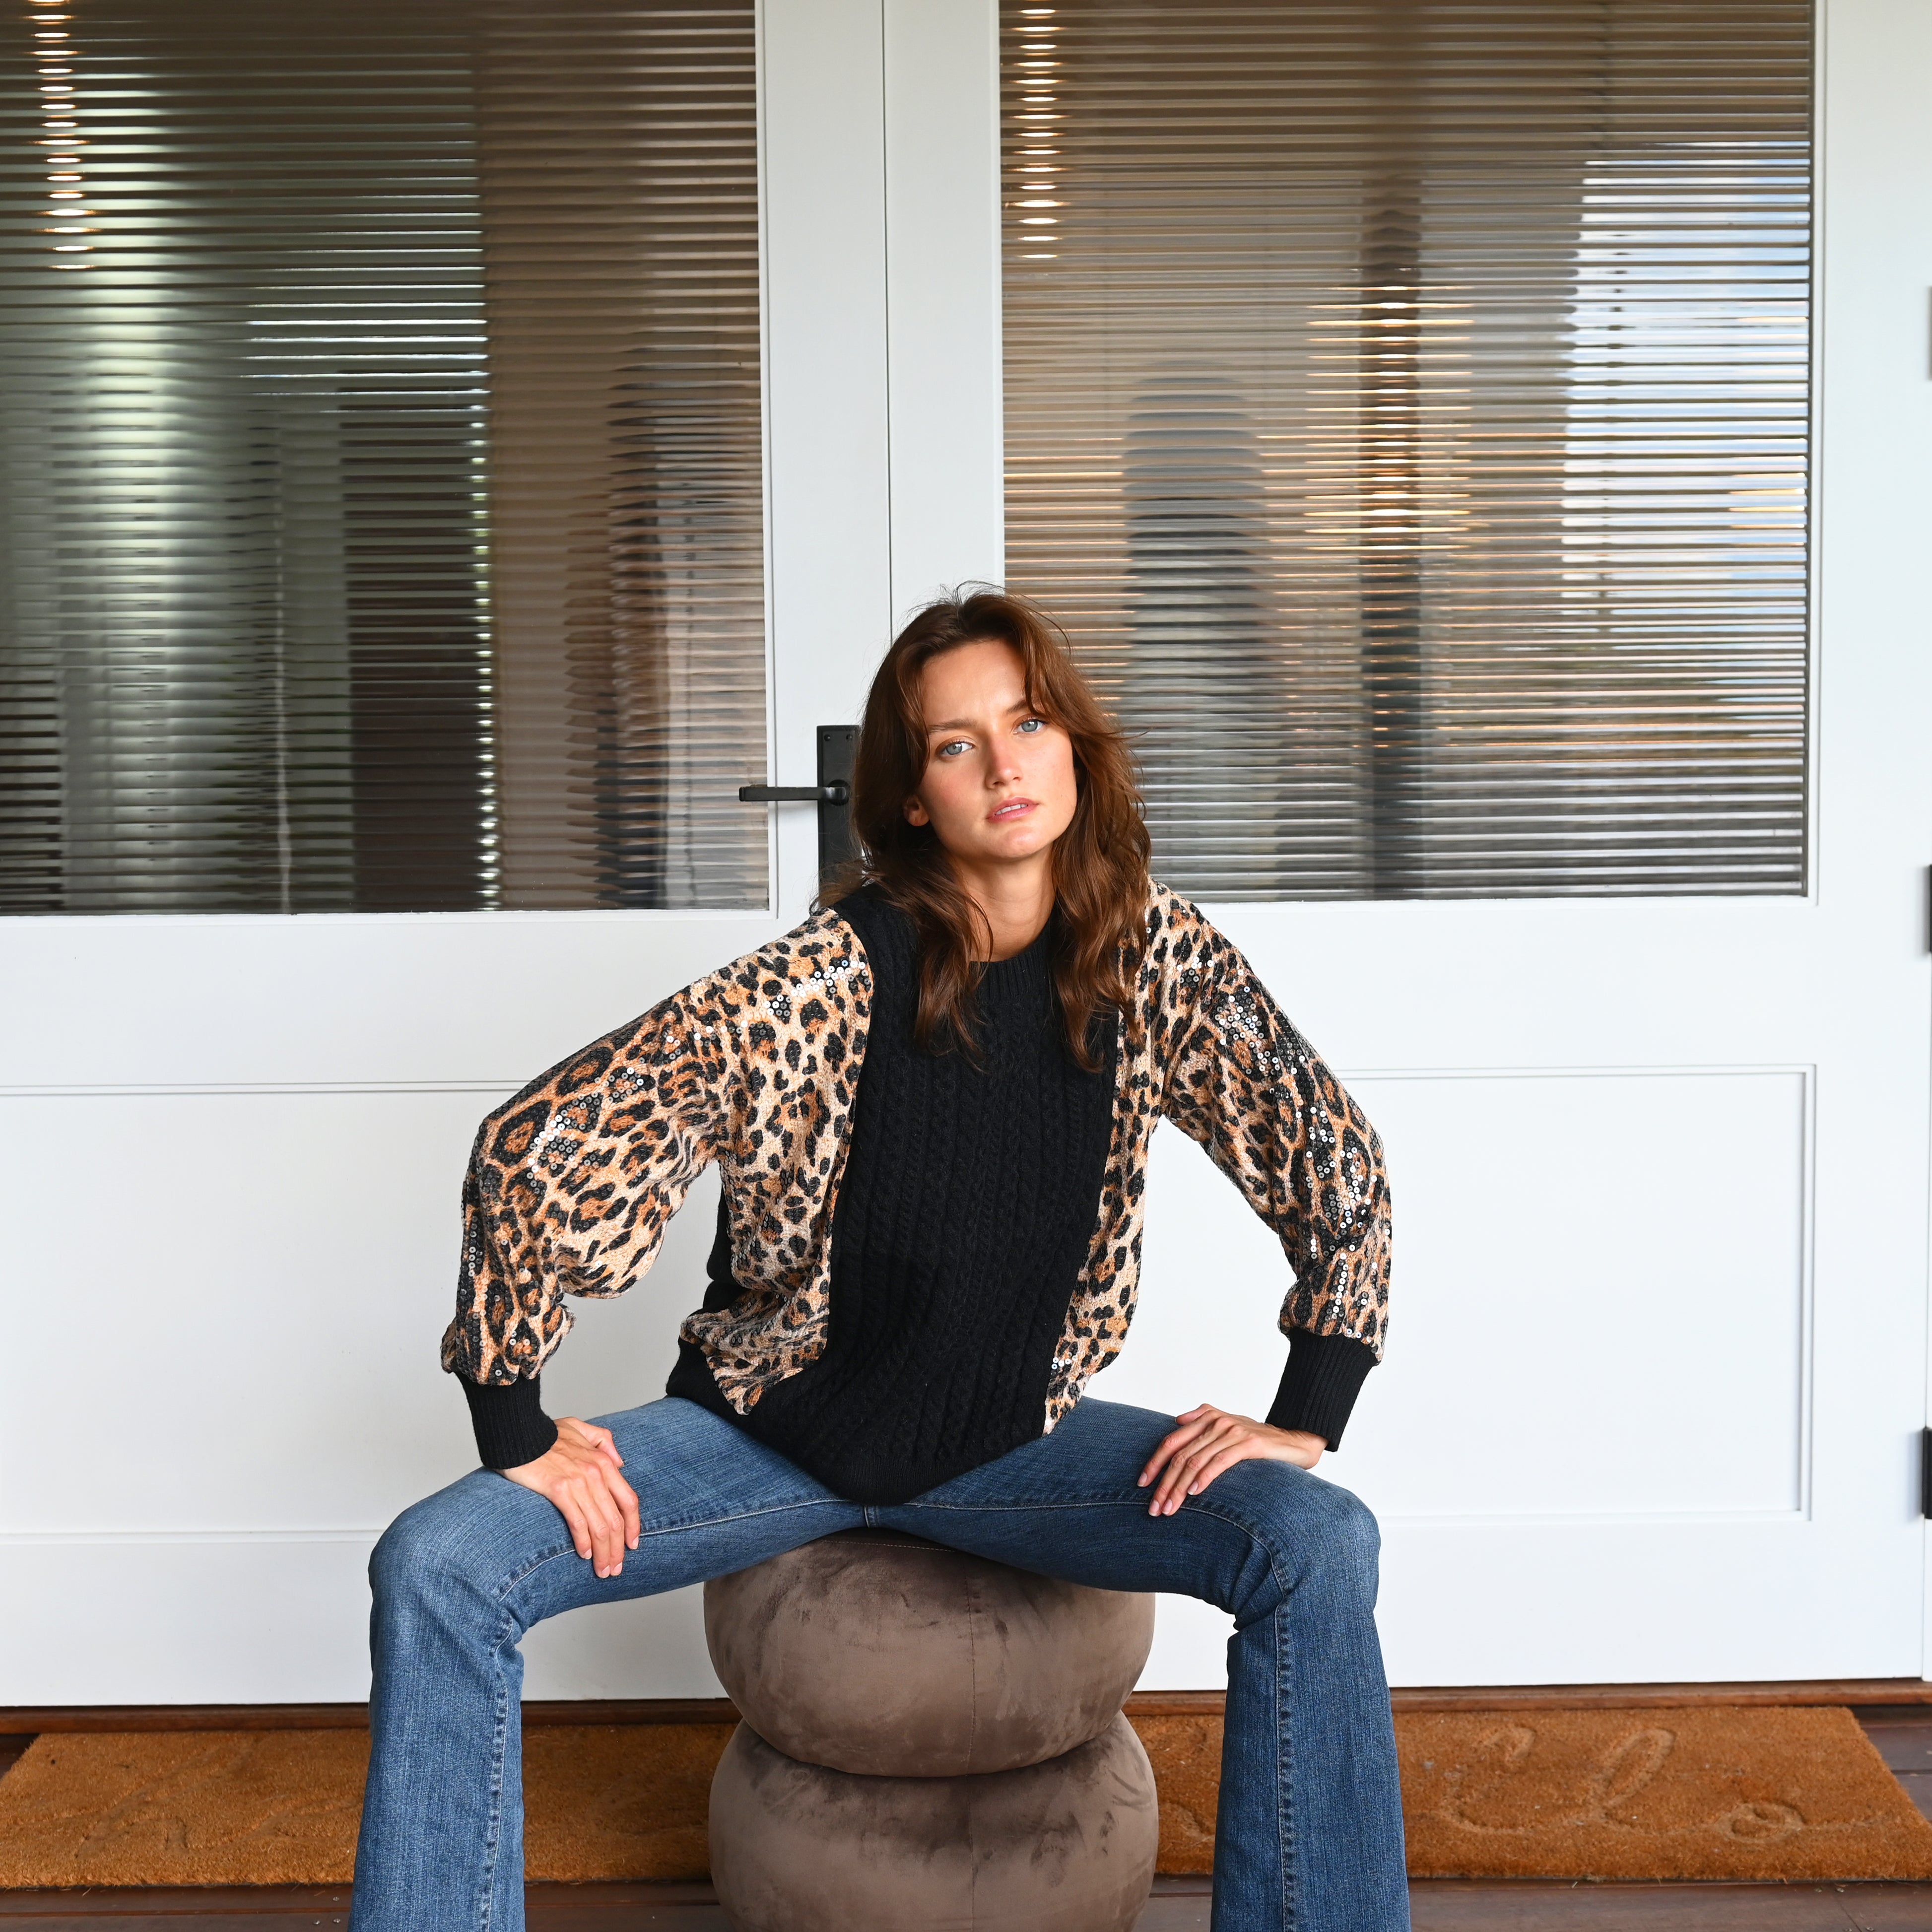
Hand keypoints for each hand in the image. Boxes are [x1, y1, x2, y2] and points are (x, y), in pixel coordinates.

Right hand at [501, 1417, 639, 1577]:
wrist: (518, 1431)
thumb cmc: (546, 1433)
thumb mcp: (581, 1428)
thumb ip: (603, 1440)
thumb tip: (620, 1461)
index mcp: (604, 1461)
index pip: (628, 1500)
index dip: (634, 1525)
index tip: (633, 1545)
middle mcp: (596, 1473)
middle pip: (616, 1519)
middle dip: (617, 1549)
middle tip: (615, 1569)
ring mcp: (578, 1482)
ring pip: (599, 1525)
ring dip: (602, 1552)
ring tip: (602, 1570)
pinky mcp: (559, 1490)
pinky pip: (577, 1522)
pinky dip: (583, 1542)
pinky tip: (584, 1555)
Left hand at [1138, 1404, 1324, 1516]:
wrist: (1295, 1441)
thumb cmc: (1259, 1440)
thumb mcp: (1229, 1427)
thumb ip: (1203, 1420)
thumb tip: (1177, 1420)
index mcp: (1207, 1418)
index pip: (1172, 1441)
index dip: (1155, 1462)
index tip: (1142, 1484)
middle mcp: (1216, 1422)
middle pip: (1180, 1454)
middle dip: (1164, 1483)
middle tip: (1154, 1507)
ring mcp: (1231, 1431)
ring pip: (1196, 1461)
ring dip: (1179, 1488)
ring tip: (1170, 1508)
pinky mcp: (1249, 1443)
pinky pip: (1220, 1462)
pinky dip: (1204, 1478)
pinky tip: (1194, 1494)